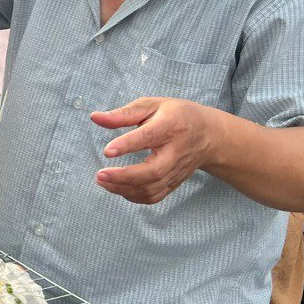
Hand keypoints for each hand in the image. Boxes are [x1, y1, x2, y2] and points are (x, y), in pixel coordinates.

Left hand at [91, 98, 218, 204]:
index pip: (149, 137)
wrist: (209, 134)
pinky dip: (135, 197)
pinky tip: (118, 188)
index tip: (107, 151)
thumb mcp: (152, 105)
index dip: (127, 145)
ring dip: (125, 189)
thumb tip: (95, 117)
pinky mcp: (175, 182)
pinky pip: (155, 196)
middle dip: (124, 176)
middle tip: (100, 175)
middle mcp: (176, 152)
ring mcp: (177, 170)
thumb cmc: (176, 115)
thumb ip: (123, 114)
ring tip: (103, 181)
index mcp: (170, 127)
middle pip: (154, 171)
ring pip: (153, 188)